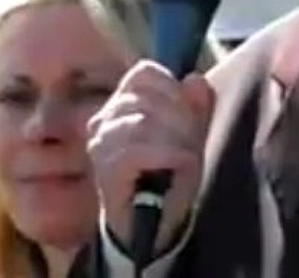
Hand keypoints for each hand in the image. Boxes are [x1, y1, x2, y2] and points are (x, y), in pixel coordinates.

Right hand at [86, 60, 214, 255]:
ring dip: (178, 141)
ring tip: (184, 161)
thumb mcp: (190, 136)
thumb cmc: (167, 176)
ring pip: (148, 121)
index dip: (173, 89)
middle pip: (151, 98)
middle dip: (182, 120)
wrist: (151, 226)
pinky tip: (179, 170)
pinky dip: (172, 158)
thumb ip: (197, 106)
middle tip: (190, 145)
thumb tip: (195, 79)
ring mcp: (101, 143)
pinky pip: (145, 150)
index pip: (145, 73)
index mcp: (120, 104)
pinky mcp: (107, 167)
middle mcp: (103, 119)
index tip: (186, 116)